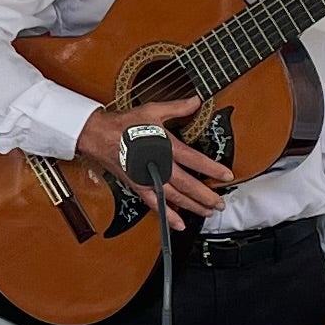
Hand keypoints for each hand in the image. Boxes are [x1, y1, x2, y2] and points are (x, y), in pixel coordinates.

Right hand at [74, 96, 229, 221]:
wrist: (98, 136)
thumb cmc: (124, 123)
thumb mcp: (152, 110)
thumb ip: (177, 107)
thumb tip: (196, 101)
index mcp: (165, 146)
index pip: (194, 160)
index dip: (212, 168)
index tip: (226, 176)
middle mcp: (158, 166)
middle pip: (187, 185)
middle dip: (206, 195)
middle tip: (220, 203)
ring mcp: (148, 178)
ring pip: (174, 198)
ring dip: (192, 207)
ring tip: (207, 212)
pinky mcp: (138, 186)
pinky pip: (154, 204)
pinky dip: (167, 215)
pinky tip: (178, 224)